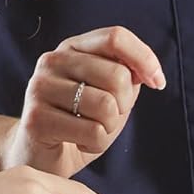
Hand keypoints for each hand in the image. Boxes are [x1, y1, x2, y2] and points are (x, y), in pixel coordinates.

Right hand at [0, 27, 164, 177]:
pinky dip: (97, 145)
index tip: (157, 82)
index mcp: (72, 47)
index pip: (116, 37)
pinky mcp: (36, 118)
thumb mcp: (109, 93)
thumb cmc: (80, 122)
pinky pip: (92, 132)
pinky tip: (81, 143)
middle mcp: (52, 61)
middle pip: (117, 75)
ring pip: (106, 106)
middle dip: (125, 104)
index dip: (144, 58)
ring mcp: (40, 87)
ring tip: (94, 131)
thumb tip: (149, 72)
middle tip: (111, 118)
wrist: (41, 156)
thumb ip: (127, 75)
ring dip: (110, 128)